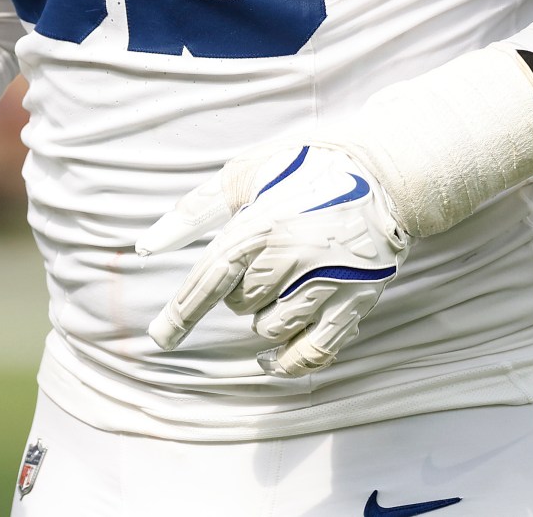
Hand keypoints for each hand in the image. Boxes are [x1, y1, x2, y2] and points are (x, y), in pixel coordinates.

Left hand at [136, 141, 410, 377]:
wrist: (384, 175)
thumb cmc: (307, 170)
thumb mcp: (247, 173)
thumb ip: (195, 210)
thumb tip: (148, 246)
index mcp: (263, 224)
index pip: (210, 279)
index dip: (182, 313)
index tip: (160, 339)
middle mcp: (295, 256)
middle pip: (240, 304)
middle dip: (240, 290)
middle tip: (263, 259)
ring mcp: (329, 282)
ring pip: (270, 328)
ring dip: (265, 315)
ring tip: (283, 282)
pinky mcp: (356, 301)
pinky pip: (313, 352)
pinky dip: (288, 363)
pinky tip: (272, 360)